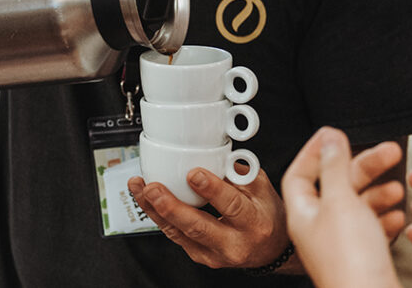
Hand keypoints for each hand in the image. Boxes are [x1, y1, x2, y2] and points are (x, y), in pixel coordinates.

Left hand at [126, 167, 290, 269]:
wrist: (270, 249)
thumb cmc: (266, 214)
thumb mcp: (261, 188)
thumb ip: (237, 172)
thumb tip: (211, 154)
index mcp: (253, 222)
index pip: (231, 206)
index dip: (211, 189)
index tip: (193, 173)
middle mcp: (234, 243)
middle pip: (198, 226)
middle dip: (172, 206)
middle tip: (153, 187)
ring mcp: (215, 254)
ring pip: (179, 233)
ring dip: (156, 210)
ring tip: (141, 190)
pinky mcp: (200, 256)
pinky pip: (175, 236)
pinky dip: (158, 217)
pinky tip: (147, 201)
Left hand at [281, 127, 402, 287]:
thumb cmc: (351, 263)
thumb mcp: (341, 201)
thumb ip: (335, 167)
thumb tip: (328, 138)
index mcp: (303, 214)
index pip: (300, 172)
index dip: (316, 150)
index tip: (333, 134)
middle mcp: (319, 228)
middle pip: (336, 185)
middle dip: (363, 167)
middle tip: (387, 152)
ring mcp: (340, 244)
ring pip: (357, 207)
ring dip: (378, 193)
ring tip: (398, 187)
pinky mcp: (360, 257)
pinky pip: (371, 229)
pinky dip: (385, 218)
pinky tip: (398, 215)